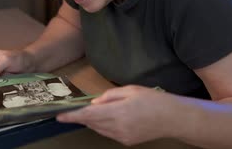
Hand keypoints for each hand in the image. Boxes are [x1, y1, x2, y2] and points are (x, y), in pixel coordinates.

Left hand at [56, 85, 171, 145]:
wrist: (172, 118)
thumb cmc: (153, 100)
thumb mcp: (130, 90)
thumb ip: (109, 96)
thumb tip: (94, 102)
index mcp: (118, 112)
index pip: (89, 114)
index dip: (73, 115)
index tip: (60, 116)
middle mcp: (118, 127)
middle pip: (92, 123)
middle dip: (80, 118)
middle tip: (70, 112)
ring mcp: (122, 137)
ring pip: (99, 129)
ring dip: (91, 122)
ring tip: (87, 113)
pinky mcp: (127, 141)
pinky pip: (108, 133)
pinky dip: (102, 126)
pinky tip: (105, 118)